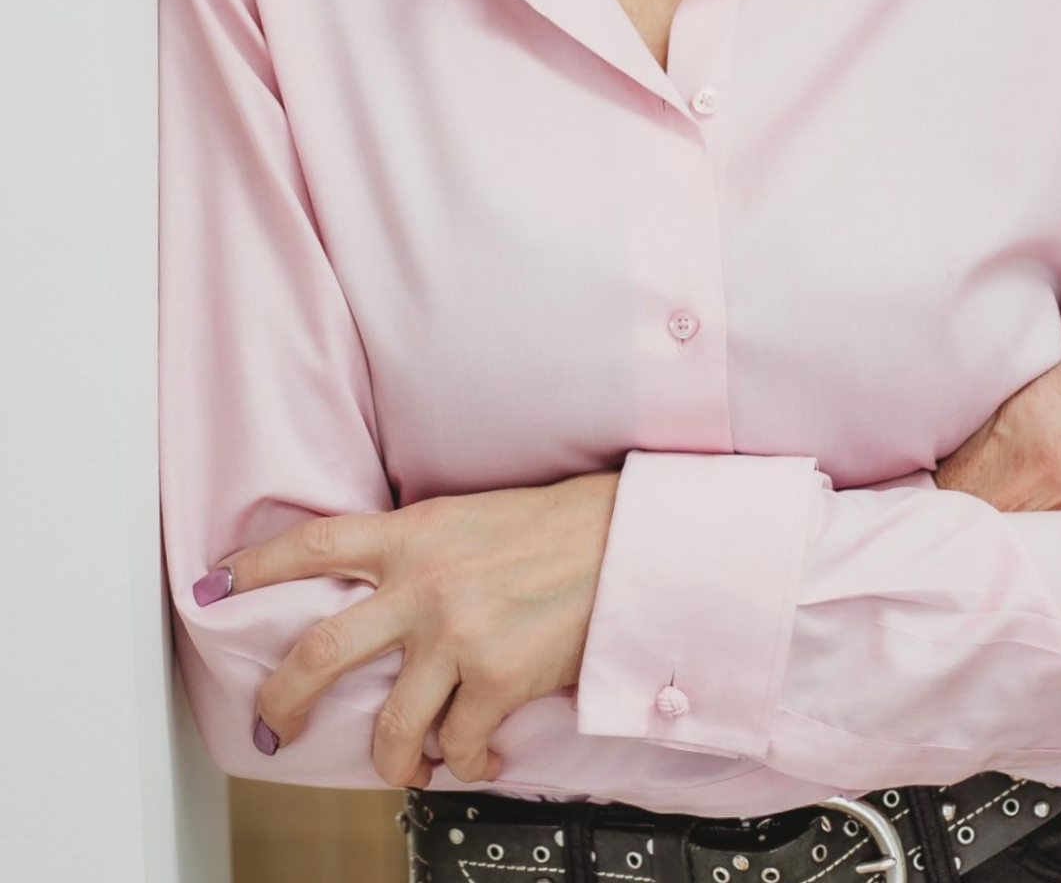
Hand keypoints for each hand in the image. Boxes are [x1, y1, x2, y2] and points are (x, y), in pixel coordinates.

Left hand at [199, 469, 619, 787]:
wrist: (625, 542)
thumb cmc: (552, 528)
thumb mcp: (467, 518)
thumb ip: (416, 550)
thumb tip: (373, 595)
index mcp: (415, 533)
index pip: (315, 542)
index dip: (255, 565)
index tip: (211, 586)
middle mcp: (425, 583)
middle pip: (322, 649)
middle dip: (283, 697)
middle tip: (272, 723)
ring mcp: (459, 635)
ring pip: (390, 727)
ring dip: (389, 759)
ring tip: (402, 765)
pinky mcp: (499, 679)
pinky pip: (460, 745)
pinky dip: (466, 762)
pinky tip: (478, 755)